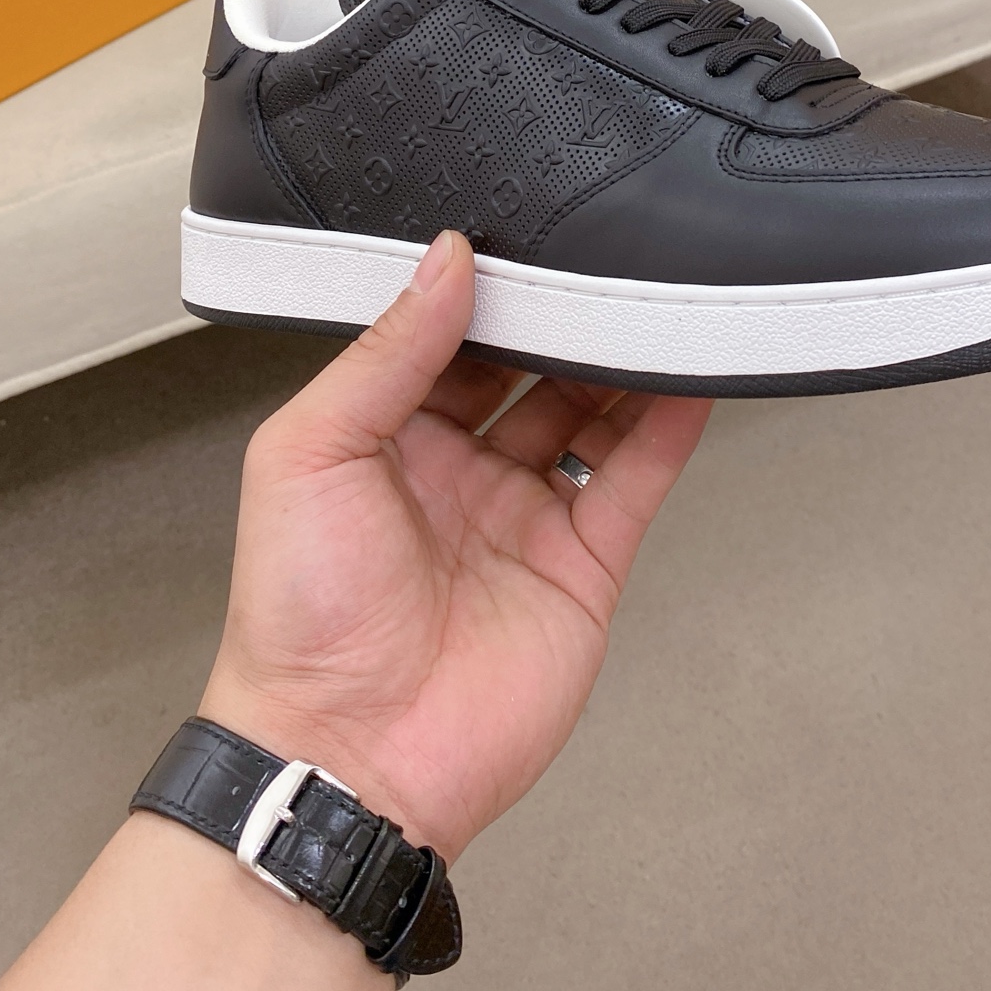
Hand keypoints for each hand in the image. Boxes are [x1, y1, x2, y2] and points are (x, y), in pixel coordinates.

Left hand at [199, 230, 711, 861]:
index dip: (486, 290)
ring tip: (658, 298)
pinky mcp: (581, 565)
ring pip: (589, 414)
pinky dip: (668, 429)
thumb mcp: (309, 453)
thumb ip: (384, 353)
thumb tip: (444, 260)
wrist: (348, 757)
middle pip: (529, 369)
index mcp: (384, 437)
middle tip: (603, 256)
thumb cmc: (298, 618)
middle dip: (564, 317)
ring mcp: (522, 517)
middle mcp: (458, 470)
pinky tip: (691, 376)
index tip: (522, 233)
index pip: (448, 338)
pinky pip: (633, 480)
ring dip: (623, 361)